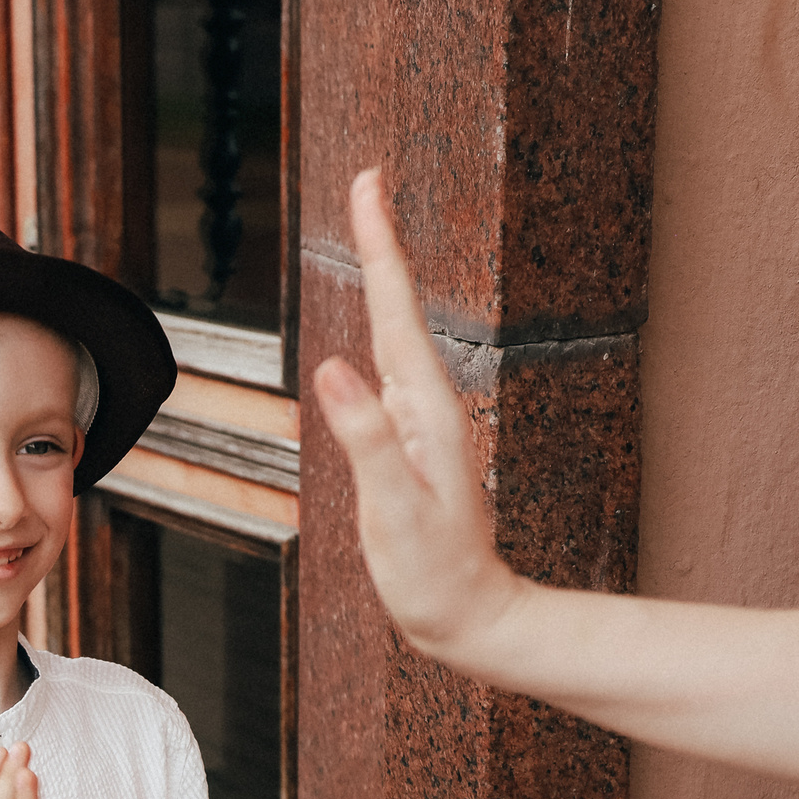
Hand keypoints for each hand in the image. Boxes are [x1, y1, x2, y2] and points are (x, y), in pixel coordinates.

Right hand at [314, 169, 527, 669]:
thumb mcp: (393, 509)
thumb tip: (331, 368)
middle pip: (399, 308)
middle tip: (367, 183)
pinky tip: (373, 326)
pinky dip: (379, 328)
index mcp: (424, 411)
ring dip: (384, 279)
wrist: (468, 616)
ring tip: (371, 231)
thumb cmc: (433, 573)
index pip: (396, 312)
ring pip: (396, 332)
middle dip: (381, 242)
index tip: (369, 187)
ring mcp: (420, 423)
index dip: (381, 246)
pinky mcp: (410, 443)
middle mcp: (427, 406)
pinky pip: (390, 368)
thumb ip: (365, 439)